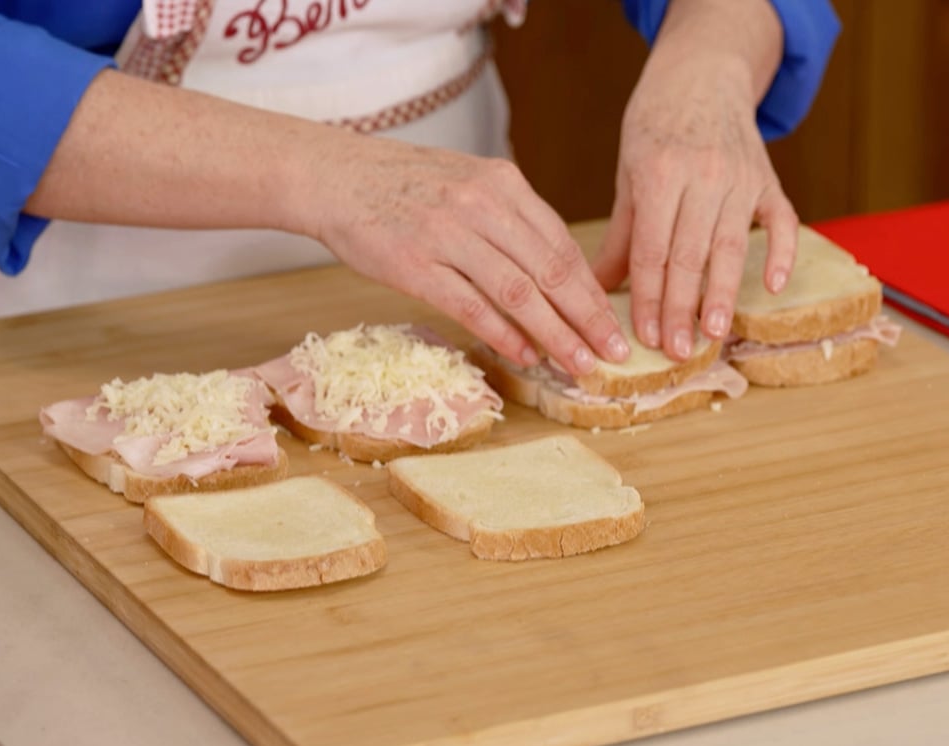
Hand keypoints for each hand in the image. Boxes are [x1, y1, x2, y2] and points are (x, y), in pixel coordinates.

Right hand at [303, 134, 628, 376]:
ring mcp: (447, 234)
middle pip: (549, 270)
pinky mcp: (414, 264)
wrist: (336, 176)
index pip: (562, 244)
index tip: (613, 323)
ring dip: (554, 333)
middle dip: (587, 317)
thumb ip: (510, 220)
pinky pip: (469, 304)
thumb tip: (552, 274)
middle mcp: (482, 205)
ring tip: (579, 364)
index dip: (592, 289)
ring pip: (517, 291)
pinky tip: (524, 355)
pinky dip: (502, 333)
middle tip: (613, 352)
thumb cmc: (405, 187)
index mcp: (503, 183)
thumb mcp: (468, 183)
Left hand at [591, 0, 797, 360]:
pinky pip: (780, 221)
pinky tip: (773, 285)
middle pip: (690, 256)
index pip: (652, 251)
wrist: (701, 76)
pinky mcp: (768, 180)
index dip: (648, 297)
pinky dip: (780, 252)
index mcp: (659, 176)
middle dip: (681, 308)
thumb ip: (621, 236)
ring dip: (723, 294)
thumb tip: (595, 290)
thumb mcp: (628, 175)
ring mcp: (740, 178)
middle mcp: (702, 177)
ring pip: (730, 246)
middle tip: (676, 350)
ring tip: (715, 334)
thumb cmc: (655, 129)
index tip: (644, 337)